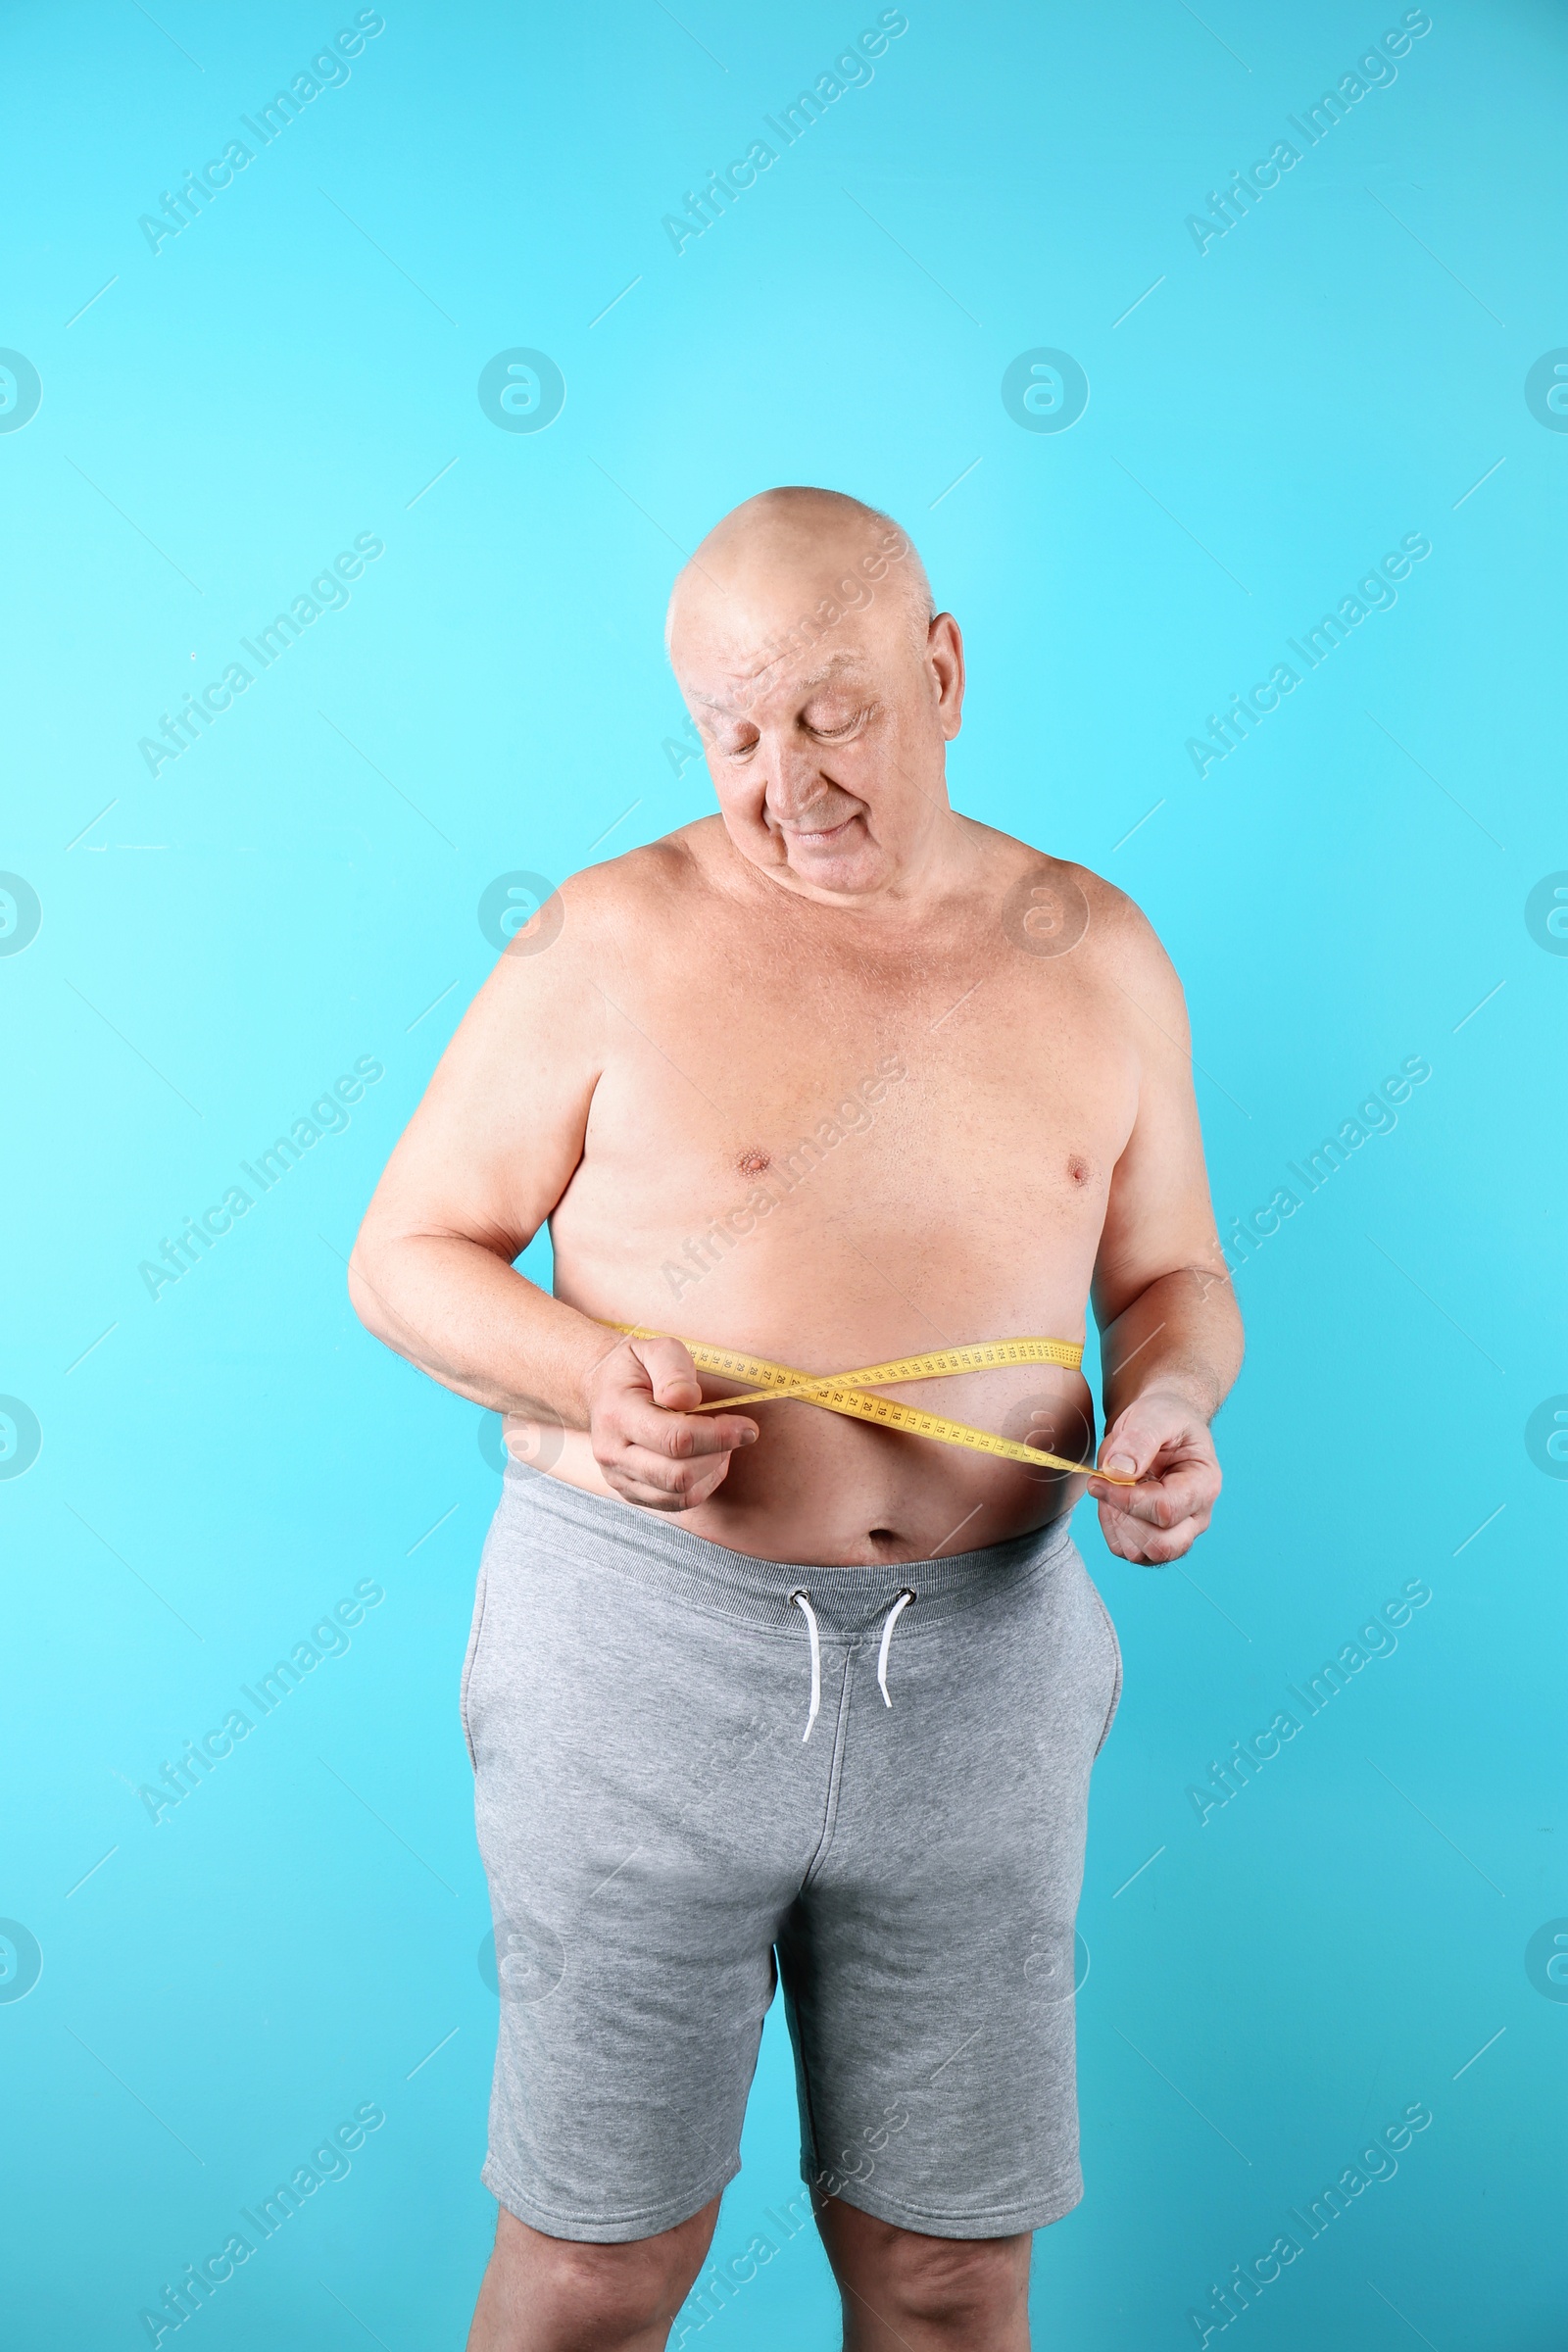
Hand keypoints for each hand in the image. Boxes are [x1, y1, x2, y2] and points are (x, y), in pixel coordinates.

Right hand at [585, 1333, 757, 1512]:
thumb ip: (674, 1369)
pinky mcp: (632, 1492)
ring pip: (680, 1495)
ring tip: (721, 1444)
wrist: (601, 1390)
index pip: (674, 1439)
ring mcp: (619, 1478)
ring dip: (713, 1471)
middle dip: (719, 1455)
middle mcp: (612, 1453)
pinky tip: (708, 1460)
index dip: (718, 1436)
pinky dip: (702, 1485)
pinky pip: (677, 1503)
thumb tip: (689, 1400)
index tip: (747, 1427)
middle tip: (737, 1433)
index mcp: (617, 1414)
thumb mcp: (654, 1349)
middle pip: (678, 1475)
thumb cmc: (634, 1368)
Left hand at [1086, 1389, 1220, 1563]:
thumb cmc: (1164, 1418)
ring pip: (1142, 1554)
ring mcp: (1178, 1532)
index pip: (1164, 1510)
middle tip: (1106, 1485)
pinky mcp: (1154, 1539)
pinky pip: (1126, 1550)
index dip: (1125, 1499)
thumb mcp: (1154, 1415)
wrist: (1160, 1425)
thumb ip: (1139, 1439)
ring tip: (1113, 1488)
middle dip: (1124, 1518)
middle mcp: (1197, 1515)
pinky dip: (1112, 1529)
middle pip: (1161, 1545)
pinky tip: (1112, 1500)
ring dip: (1117, 1523)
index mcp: (1204, 1484)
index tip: (1099, 1478)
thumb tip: (1118, 1472)